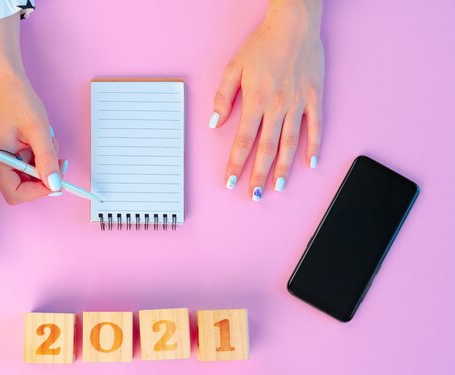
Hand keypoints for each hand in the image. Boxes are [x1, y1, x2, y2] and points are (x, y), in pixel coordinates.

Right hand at [0, 15, 64, 204]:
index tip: (57, 181)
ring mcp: (4, 160)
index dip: (38, 192)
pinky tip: (43, 139)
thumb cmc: (18, 101)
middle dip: (44, 177)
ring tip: (47, 139)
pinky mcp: (12, 155)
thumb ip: (46, 159)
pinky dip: (42, 156)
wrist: (8, 83)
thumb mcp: (38, 130)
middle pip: (24, 188)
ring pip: (31, 177)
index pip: (16, 193)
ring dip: (45, 163)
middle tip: (58, 159)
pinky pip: (31, 165)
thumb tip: (55, 185)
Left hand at [210, 0, 323, 199]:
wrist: (293, 24)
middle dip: (258, 174)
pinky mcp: (314, 97)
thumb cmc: (262, 44)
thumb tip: (214, 123)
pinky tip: (311, 162)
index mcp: (254, 101)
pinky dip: (314, 145)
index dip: (236, 164)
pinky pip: (315, 126)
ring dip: (284, 168)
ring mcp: (297, 103)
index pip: (242, 141)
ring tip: (279, 187)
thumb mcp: (233, 67)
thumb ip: (222, 97)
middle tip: (254, 195)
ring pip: (290, 143)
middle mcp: (276, 107)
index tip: (231, 182)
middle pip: (266, 149)